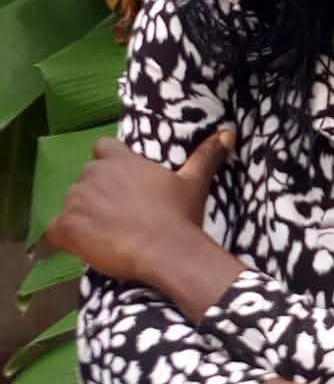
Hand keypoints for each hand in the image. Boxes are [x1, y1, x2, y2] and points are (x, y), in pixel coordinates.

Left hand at [47, 129, 235, 282]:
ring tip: (108, 237)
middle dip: (97, 196)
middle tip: (119, 218)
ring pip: (72, 205)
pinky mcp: (67, 227)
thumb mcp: (194, 183)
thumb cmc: (180, 216)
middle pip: (86, 180)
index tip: (121, 187)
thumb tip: (228, 133)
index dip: (109, 166)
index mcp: (121, 160)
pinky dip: (67, 239)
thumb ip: (206, 155)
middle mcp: (94, 173)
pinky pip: (56, 230)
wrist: (167, 250)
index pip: (102, 149)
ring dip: (84, 218)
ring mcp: (77, 200)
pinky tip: (87, 248)